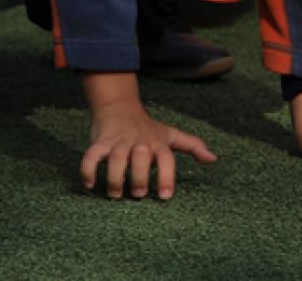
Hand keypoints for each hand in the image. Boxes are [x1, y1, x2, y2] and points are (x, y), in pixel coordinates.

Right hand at [81, 72, 216, 199]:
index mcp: (157, 143)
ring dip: (115, 178)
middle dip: (139, 178)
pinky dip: (88, 170)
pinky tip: (90, 185)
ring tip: (116, 193)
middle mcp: (139, 142)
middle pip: (140, 158)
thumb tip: (213, 159)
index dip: (168, 176)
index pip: (166, 158)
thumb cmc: (148, 127)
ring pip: (115, 158)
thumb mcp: (170, 134)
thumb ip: (192, 146)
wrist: (118, 106)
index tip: (166, 196)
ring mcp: (118, 142)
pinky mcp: (100, 142)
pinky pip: (91, 155)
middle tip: (139, 193)